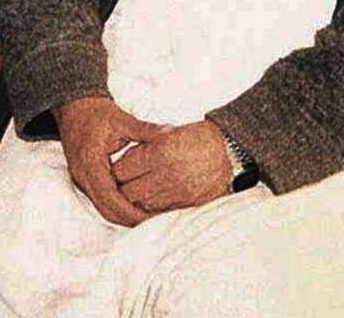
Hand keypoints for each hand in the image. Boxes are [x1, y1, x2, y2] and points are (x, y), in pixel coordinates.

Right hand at [53, 95, 165, 226]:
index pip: (110, 198)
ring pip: (103, 207)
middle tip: (156, 221)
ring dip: (124, 214)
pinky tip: (135, 202)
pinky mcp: (84, 178)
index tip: (152, 216)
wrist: (71, 106)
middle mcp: (83, 175)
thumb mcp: (120, 118)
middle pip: (106, 209)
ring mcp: (81, 178)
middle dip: (130, 219)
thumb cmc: (93, 110)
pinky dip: (117, 205)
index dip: (131, 211)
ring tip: (148, 215)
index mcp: (90, 162)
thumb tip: (169, 132)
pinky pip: (100, 199)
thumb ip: (145, 129)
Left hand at [111, 118, 230, 213]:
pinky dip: (151, 206)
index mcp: (159, 153)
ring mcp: (177, 192)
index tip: (115, 167)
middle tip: (121, 181)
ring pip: (142, 203)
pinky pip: (160, 210)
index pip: (123, 169)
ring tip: (135, 189)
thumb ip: (144, 146)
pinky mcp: (186, 203)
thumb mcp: (167, 133)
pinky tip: (151, 197)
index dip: (116, 169)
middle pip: (129, 191)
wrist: (229, 151)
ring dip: (136, 198)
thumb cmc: (197, 137)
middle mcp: (166, 175)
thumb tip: (123, 159)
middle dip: (122, 186)